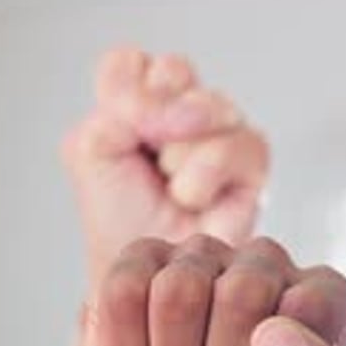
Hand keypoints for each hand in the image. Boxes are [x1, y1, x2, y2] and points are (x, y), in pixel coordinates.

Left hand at [63, 47, 268, 286]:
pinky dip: (207, 172)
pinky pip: (242, 142)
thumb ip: (121, 103)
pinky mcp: (253, 167)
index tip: (121, 140)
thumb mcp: (92, 149)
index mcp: (139, 106)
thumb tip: (180, 104)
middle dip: (154, 123)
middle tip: (149, 167)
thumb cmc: (120, 222)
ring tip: (172, 191)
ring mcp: (221, 136)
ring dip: (180, 154)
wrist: (147, 281)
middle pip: (175, 73)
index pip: (133, 64)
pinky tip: (195, 200)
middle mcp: (183, 114)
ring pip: (211, 106)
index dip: (126, 96)